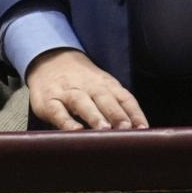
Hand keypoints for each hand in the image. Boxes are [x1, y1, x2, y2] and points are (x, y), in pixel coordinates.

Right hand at [25, 48, 147, 130]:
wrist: (49, 60)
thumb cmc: (82, 83)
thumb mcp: (102, 88)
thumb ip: (118, 107)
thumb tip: (138, 132)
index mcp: (106, 85)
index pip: (124, 98)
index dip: (135, 114)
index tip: (143, 129)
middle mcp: (89, 87)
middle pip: (105, 99)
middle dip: (116, 114)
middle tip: (126, 129)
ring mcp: (68, 92)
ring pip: (82, 102)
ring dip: (94, 116)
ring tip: (104, 130)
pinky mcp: (48, 101)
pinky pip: (58, 111)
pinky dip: (66, 121)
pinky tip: (75, 131)